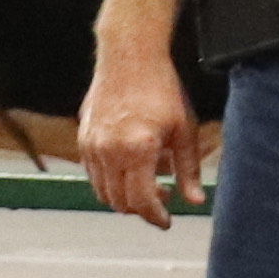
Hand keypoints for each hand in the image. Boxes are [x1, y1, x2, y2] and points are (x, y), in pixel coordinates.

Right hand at [82, 48, 207, 227]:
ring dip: (124, 197)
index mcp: (138, 149)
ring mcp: (92, 145)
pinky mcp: (83, 138)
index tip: (166, 222)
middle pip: (120, 202)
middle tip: (162, 198)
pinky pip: (93, 174)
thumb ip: (188, 169)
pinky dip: (109, 181)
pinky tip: (129, 168)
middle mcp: (110, 151)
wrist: (129, 56)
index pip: (142, 201)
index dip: (155, 217)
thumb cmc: (162, 90)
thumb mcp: (184, 129)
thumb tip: (195, 201)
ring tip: (147, 182)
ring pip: (103, 191)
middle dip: (142, 208)